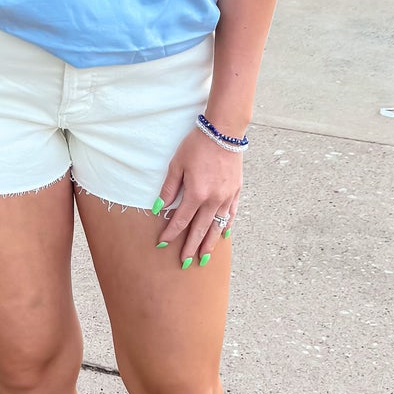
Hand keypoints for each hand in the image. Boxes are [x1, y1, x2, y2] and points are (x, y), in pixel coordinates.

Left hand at [154, 126, 241, 267]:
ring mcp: (227, 197)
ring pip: (217, 226)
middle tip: (185, 262)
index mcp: (196, 194)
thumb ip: (168, 189)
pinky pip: (231, 214)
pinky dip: (227, 226)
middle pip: (200, 229)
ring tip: (204, 258)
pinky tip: (224, 235)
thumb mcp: (177, 164)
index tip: (163, 244)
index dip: (171, 233)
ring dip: (210, 244)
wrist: (223, 131)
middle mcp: (213, 200)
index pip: (180, 220)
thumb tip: (158, 208)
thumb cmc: (197, 145)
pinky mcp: (236, 191)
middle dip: (191, 247)